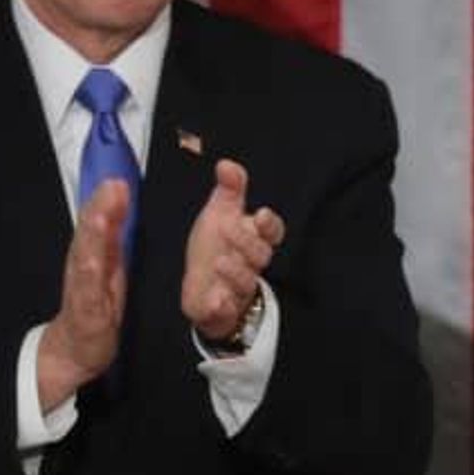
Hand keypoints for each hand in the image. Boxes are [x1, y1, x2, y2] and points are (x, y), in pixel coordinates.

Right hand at [38, 180, 129, 408]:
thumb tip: (120, 197)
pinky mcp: (86, 311)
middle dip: (100, 208)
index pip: (99, 220)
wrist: (75, 348)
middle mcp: (84, 265)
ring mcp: (83, 287)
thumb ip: (113, 232)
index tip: (118, 178)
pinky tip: (92, 262)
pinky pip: (87, 292)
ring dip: (92, 235)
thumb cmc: (95, 304)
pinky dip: (89, 276)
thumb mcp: (108, 264)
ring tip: (101, 216)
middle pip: (90, 232)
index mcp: (93, 253)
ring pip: (86, 256)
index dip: (106, 199)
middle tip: (112, 185)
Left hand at [183, 158, 283, 339]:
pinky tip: (215, 299)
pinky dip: (222, 306)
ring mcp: (237, 289)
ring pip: (246, 282)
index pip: (272, 232)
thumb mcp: (218, 214)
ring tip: (220, 261)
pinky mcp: (222, 309)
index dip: (269, 225)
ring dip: (236, 272)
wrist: (201, 289)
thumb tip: (227, 164)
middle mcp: (249, 265)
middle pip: (260, 255)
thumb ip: (228, 191)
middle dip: (247, 242)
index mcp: (252, 239)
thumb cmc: (215, 248)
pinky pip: (226, 310)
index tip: (260, 215)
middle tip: (227, 227)